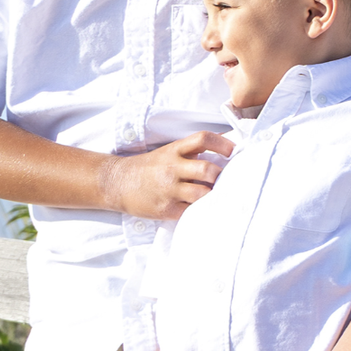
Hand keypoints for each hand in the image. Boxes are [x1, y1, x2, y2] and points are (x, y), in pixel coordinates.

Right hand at [97, 131, 235, 220]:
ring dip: (214, 195)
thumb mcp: (168, 152)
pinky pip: (192, 212)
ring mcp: (169, 190)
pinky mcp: (166, 209)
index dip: (222, 143)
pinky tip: (206, 210)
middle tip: (227, 181)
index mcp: (174, 150)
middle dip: (221, 176)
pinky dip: (202, 211)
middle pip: (207, 169)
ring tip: (218, 197)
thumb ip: (192, 151)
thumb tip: (225, 146)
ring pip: (203, 193)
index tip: (233, 151)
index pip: (202, 139)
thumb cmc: (148, 168)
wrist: (118, 183)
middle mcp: (172, 168)